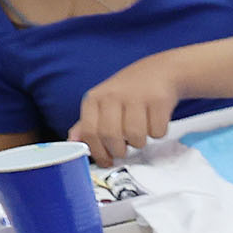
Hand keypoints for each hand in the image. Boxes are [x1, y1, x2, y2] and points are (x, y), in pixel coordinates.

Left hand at [67, 59, 183, 164]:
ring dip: (140, 142)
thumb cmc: (129, 92)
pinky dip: (157, 133)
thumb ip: (87, 124)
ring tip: (140, 133)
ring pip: (135, 137)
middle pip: (111, 137)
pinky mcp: (158, 100)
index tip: (106, 161)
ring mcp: (136, 97)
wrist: (160, 72)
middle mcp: (112, 96)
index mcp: (94, 98)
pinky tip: (154, 122)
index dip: (98, 152)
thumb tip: (72, 141)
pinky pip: (157, 131)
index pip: (90, 132)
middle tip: (125, 149)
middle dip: (119, 150)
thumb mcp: (103, 104)